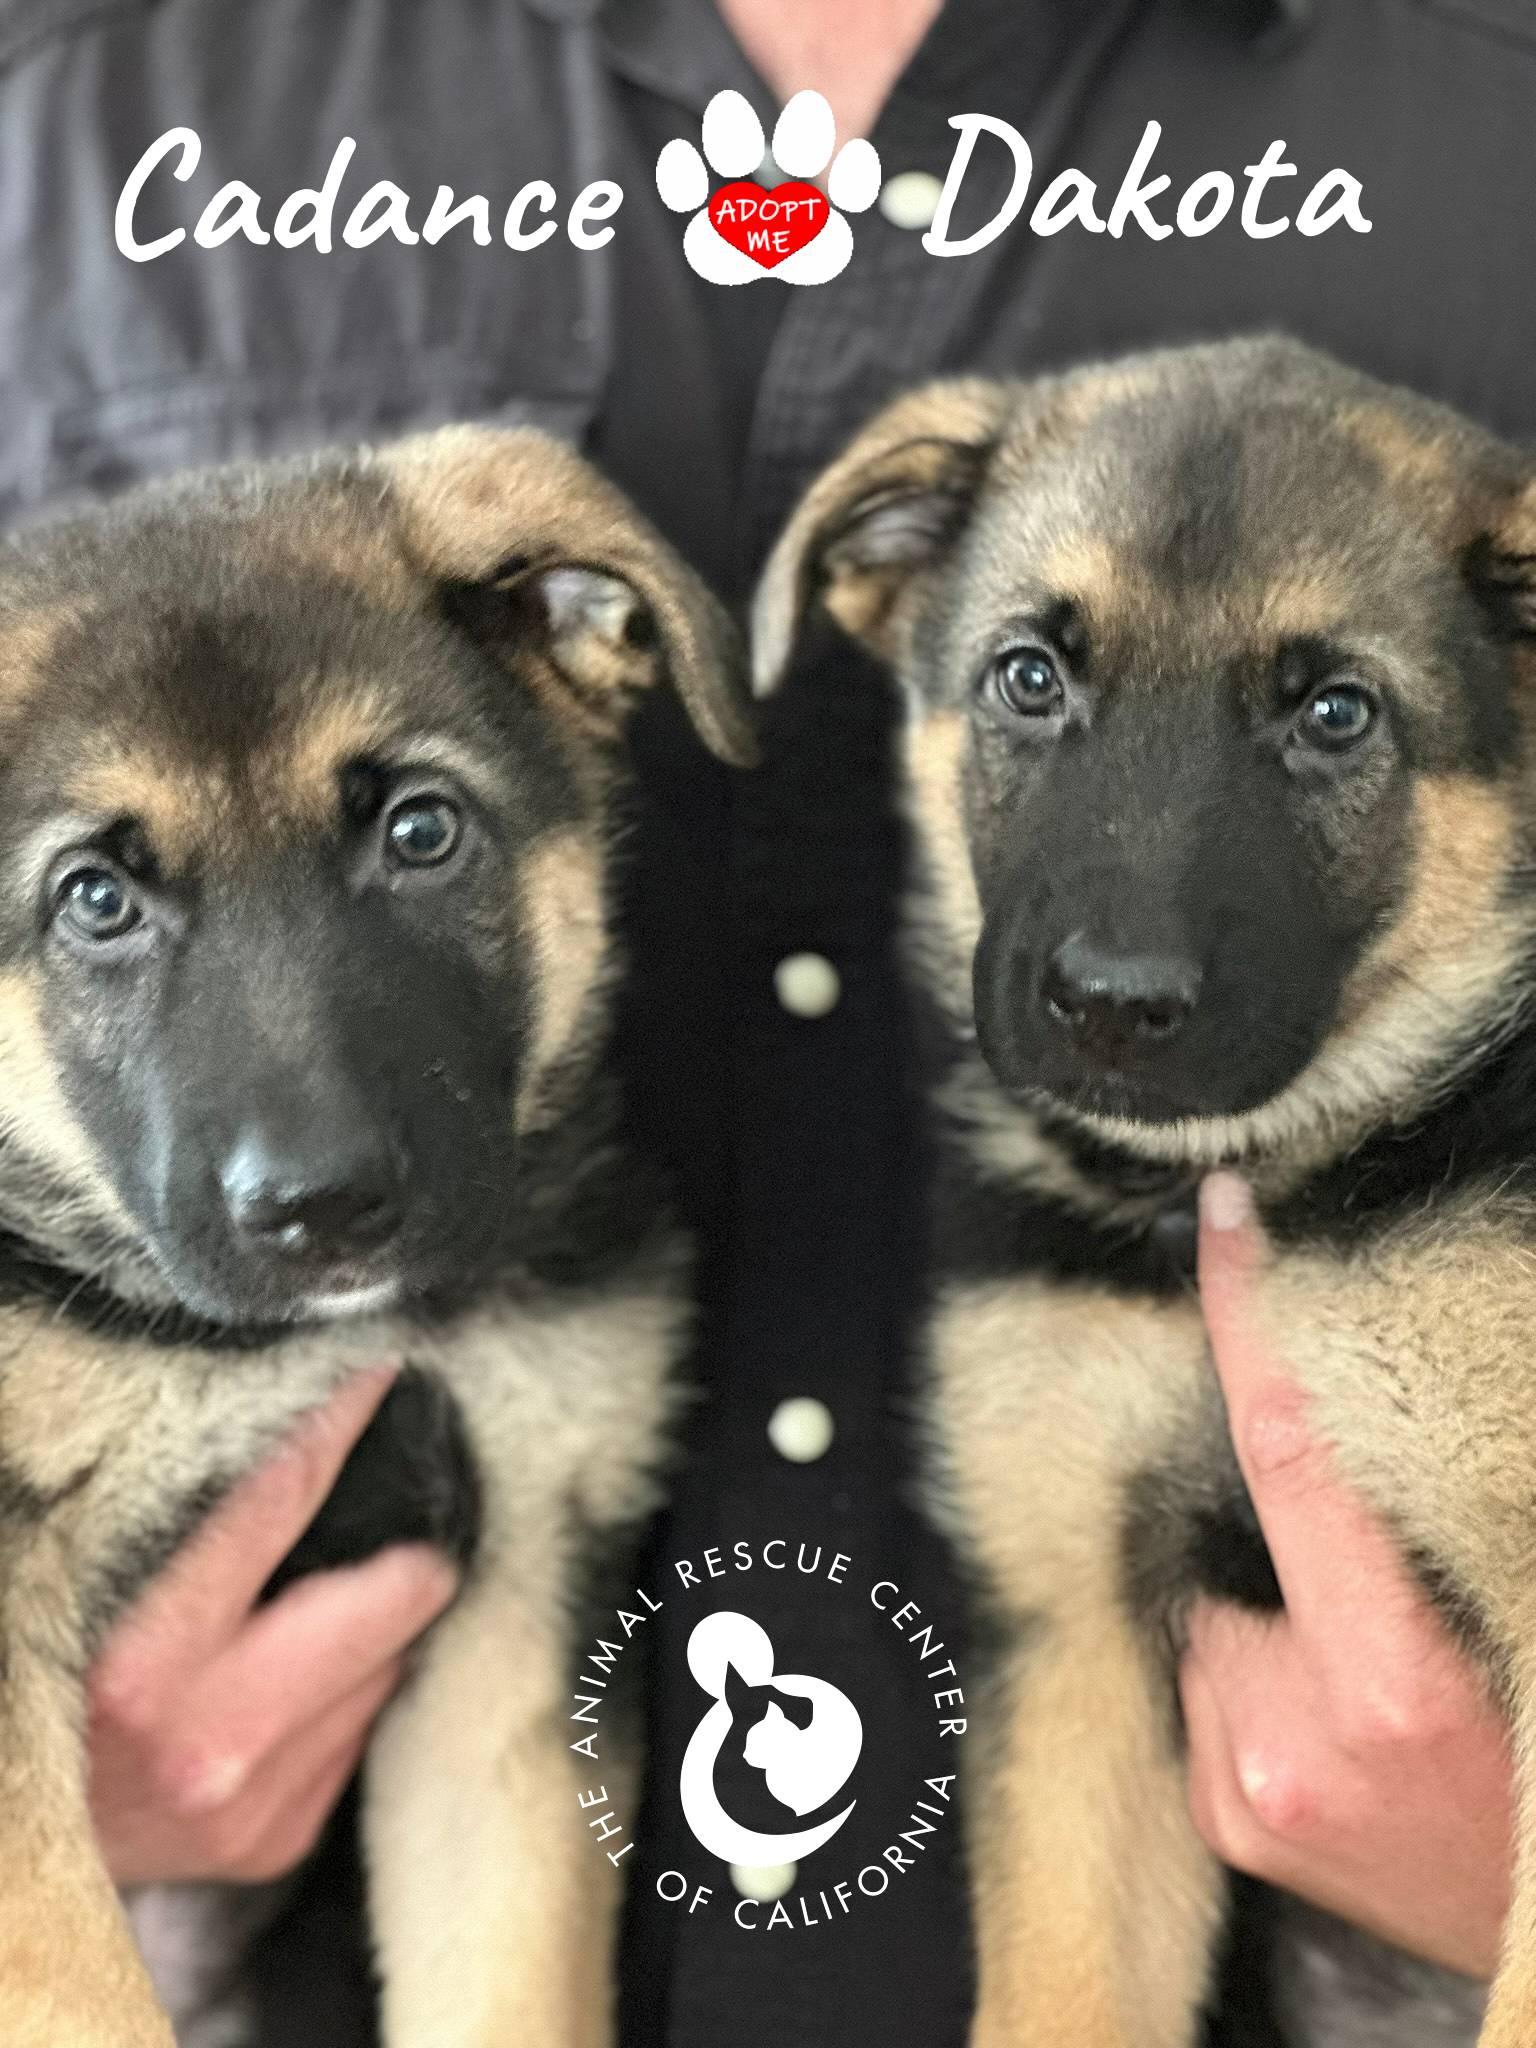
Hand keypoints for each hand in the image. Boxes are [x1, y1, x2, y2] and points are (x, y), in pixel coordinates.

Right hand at [89, 1365, 458, 1885]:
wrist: (14, 1836)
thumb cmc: (47, 1684)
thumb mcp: (90, 1587)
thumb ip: (191, 1528)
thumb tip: (292, 1426)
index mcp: (144, 1663)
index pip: (280, 1502)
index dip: (338, 1425)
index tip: (380, 1375)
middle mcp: (213, 1739)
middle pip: (395, 1597)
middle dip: (402, 1552)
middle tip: (397, 1520)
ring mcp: (256, 1802)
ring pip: (390, 1662)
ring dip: (369, 1631)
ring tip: (314, 1612)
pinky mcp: (281, 1839)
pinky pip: (360, 1728)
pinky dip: (343, 1693)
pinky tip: (291, 1684)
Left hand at [1180, 1172, 1513, 1978]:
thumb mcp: (1512, 1630)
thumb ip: (1422, 1531)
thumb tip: (1355, 1408)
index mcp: (1389, 1680)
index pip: (1286, 1451)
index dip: (1246, 1323)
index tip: (1224, 1222)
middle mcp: (1290, 1737)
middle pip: (1239, 1530)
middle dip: (1279, 1514)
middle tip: (1367, 1574)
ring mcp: (1243, 1784)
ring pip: (1221, 1605)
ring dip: (1275, 1604)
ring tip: (1369, 1672)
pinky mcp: (1222, 1813)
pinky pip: (1214, 1675)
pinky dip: (1260, 1662)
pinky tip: (1336, 1713)